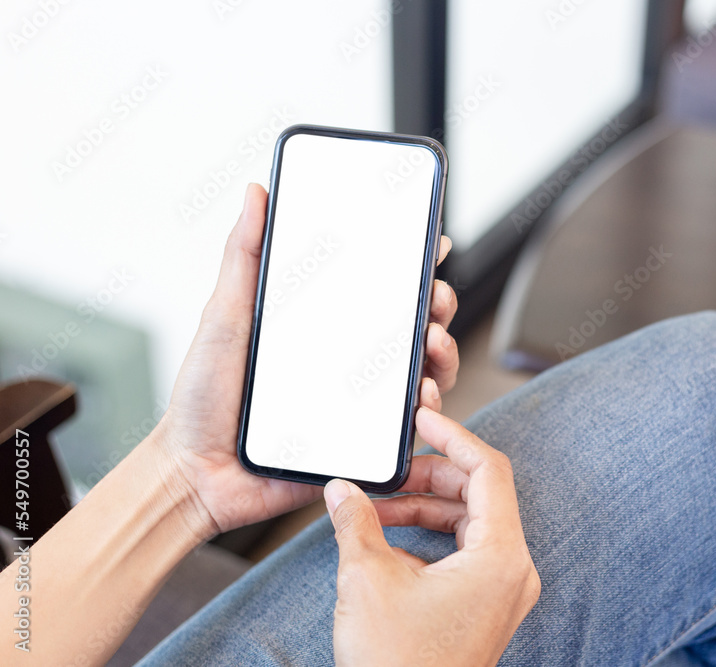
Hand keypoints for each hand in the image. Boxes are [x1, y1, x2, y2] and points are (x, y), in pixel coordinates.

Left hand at [152, 184, 460, 536]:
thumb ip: (244, 255)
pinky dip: (427, 403)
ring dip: (442, 351)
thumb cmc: (204, 399)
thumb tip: (256, 194)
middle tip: (435, 295)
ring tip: (432, 339)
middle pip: (412, 326)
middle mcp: (347, 361)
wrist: (195, 472)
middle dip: (437, 304)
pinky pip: (408, 423)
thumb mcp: (225, 315)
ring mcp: (359, 402)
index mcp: (322, 327)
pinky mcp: (364, 441)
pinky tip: (422, 391)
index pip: (377, 289)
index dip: (410, 267)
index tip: (430, 244)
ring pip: (423, 371)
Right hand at [325, 407, 540, 665]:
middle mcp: (513, 570)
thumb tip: (342, 491)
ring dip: (425, 506)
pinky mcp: (487, 606)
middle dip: (429, 475)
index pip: (488, 469)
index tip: (424, 417)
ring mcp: (503, 591)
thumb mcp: (367, 580)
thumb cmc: (399, 666)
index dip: (454, 435)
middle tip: (387, 471)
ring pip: (470, 522)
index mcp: (501, 555)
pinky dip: (431, 536)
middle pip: (479, 493)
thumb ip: (356, 522)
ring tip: (376, 506)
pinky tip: (388, 538)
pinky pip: (466, 551)